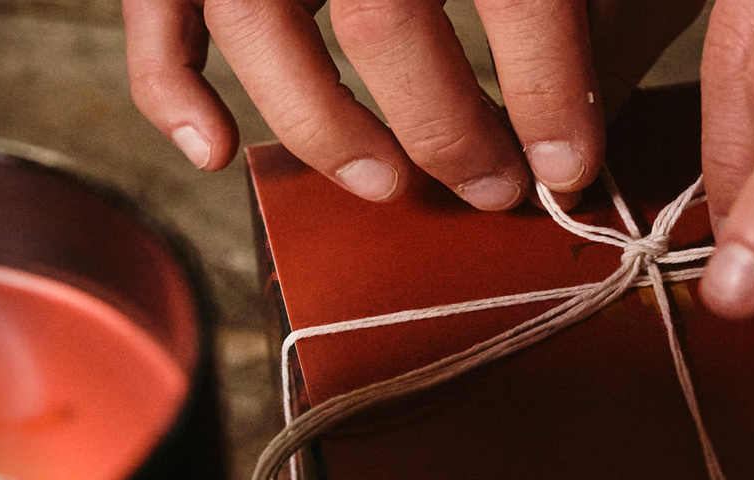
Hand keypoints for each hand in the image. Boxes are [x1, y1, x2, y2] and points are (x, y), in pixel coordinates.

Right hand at [125, 0, 702, 209]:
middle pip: (380, 17)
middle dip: (446, 126)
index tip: (570, 162)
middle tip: (492, 187)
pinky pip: (153, 19)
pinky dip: (171, 94)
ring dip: (322, 127)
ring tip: (382, 183)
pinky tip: (217, 151)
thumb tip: (600, 79)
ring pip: (256, 24)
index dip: (548, 85)